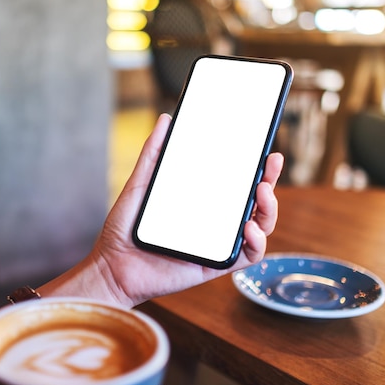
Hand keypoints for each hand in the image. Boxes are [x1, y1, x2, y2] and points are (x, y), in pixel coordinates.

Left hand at [87, 113, 283, 306]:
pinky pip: (248, 256)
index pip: (236, 181)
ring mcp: (217, 242)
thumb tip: (166, 120)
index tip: (265, 149)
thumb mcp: (140, 184)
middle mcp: (214, 220)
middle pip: (254, 201)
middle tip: (271, 162)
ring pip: (259, 226)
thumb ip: (153, 154)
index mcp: (201, 201)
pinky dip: (257, 242)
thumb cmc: (125, 228)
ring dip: (269, 209)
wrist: (113, 265)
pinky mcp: (215, 264)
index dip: (256, 166)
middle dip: (270, 180)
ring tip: (261, 193)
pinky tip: (248, 228)